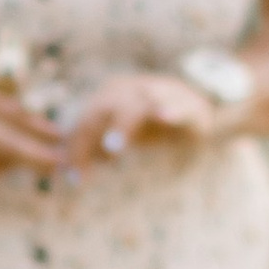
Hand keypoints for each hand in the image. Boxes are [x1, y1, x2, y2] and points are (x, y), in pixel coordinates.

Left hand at [63, 71, 221, 170]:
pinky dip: (172, 111)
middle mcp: (131, 89)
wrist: (200, 112)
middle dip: (89, 139)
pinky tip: (165, 118)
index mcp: (110, 95)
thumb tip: (67, 172)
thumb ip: (96, 149)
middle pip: (102, 109)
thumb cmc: (152, 128)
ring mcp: (161, 93)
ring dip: (123, 124)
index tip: (74, 178)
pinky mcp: (189, 105)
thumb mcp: (120, 137)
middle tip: (79, 168)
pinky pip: (180, 106)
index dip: (76, 149)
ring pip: (137, 104)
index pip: (85, 121)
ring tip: (112, 146)